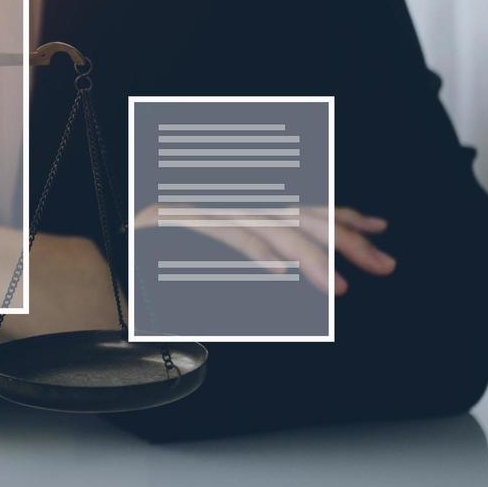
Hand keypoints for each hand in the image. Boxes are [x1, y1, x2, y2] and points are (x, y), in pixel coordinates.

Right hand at [135, 204, 394, 294]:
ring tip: (337, 288)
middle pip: (301, 214)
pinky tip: (282, 274)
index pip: (304, 204)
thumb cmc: (157, 264)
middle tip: (383, 265)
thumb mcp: (221, 259)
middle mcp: (228, 198)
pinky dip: (258, 255)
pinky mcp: (180, 219)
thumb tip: (299, 271)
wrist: (105, 250)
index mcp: (241, 203)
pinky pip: (230, 235)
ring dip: (309, 259)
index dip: (345, 215)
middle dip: (347, 240)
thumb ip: (259, 255)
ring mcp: (205, 206)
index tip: (380, 228)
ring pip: (273, 226)